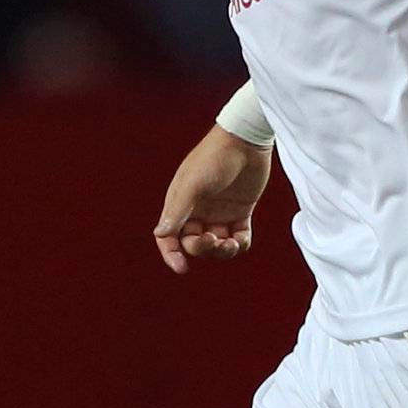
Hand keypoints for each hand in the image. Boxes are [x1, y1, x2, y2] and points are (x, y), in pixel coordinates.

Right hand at [154, 126, 271, 274]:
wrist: (246, 140)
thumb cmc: (214, 158)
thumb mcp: (193, 184)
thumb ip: (177, 210)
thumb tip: (161, 234)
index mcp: (180, 204)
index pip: (169, 236)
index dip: (172, 254)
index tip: (181, 267)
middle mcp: (198, 211)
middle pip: (194, 243)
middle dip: (202, 248)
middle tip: (214, 240)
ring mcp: (219, 212)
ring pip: (217, 245)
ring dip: (222, 251)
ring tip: (231, 244)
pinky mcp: (240, 211)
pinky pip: (238, 238)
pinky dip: (240, 244)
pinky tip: (241, 239)